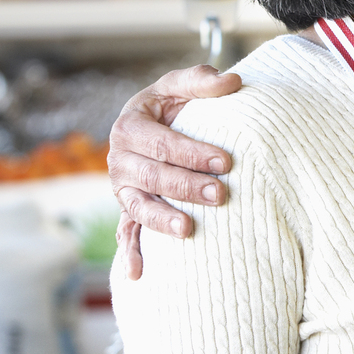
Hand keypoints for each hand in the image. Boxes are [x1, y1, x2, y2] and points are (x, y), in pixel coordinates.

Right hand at [110, 65, 242, 279]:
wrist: (153, 127)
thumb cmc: (170, 105)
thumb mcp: (179, 86)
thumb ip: (202, 80)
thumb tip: (233, 82)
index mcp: (129, 126)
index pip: (161, 143)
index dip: (192, 153)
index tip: (225, 162)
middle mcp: (119, 160)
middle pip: (152, 177)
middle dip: (186, 187)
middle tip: (221, 194)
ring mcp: (122, 188)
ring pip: (138, 206)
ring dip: (161, 219)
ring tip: (188, 228)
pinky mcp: (127, 209)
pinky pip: (127, 232)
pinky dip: (130, 252)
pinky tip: (138, 273)